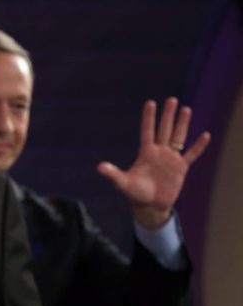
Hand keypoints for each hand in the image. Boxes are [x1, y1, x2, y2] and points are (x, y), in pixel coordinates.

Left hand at [97, 98, 210, 229]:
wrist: (150, 206)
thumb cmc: (135, 194)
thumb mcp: (122, 183)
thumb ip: (113, 174)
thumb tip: (99, 167)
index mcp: (146, 153)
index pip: (147, 131)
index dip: (149, 118)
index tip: (150, 102)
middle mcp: (159, 152)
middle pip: (164, 130)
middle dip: (168, 115)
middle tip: (172, 99)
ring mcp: (171, 159)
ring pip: (178, 137)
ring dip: (182, 124)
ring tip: (186, 109)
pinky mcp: (181, 168)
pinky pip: (191, 154)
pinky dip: (198, 146)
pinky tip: (205, 134)